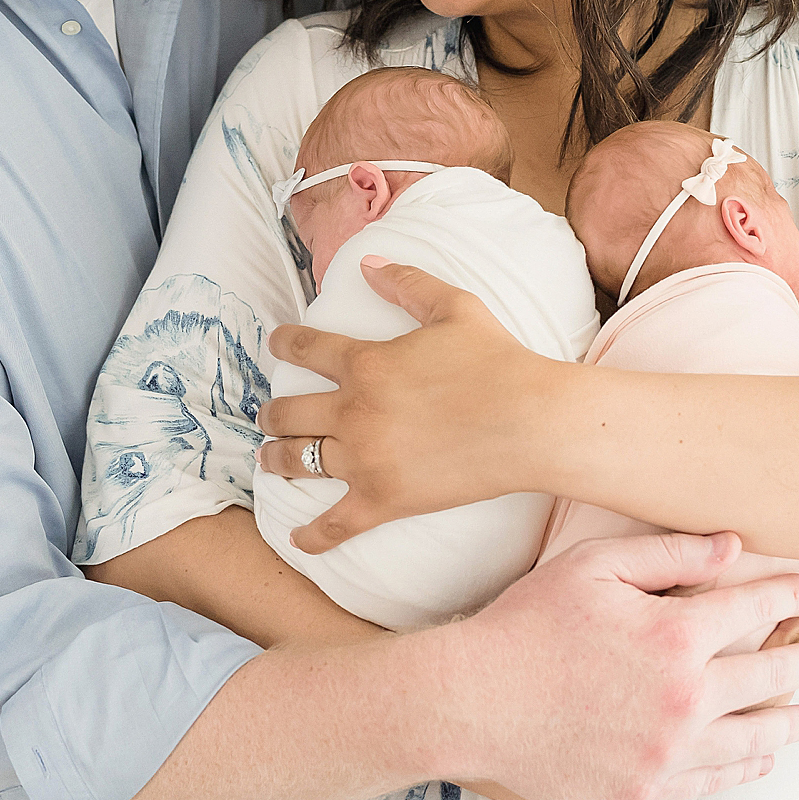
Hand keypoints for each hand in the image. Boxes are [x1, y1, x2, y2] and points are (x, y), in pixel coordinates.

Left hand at [260, 257, 560, 551]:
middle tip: (268, 415)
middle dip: (272, 412)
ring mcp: (364, 459)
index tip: (275, 345)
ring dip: (276, 458)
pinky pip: (334, 524)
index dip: (284, 344)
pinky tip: (297, 537)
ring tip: (270, 458)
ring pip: (298, 461)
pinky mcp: (383, 500)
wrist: (530, 421)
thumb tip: (367, 262)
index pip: (305, 349)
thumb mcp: (453, 307)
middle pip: (288, 411)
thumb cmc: (497, 360)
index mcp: (365, 363)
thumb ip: (406, 282)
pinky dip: (312, 534)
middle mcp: (354, 411)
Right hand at [433, 532, 798, 799]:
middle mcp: (685, 697)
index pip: (756, 609)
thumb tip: (732, 545)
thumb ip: (670, 553)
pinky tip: (758, 758)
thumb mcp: (594, 567)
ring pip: (754, 739)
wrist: (472, 702)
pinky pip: (714, 781)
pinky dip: (745, 768)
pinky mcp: (646, 788)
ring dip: (789, 722)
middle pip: (772, 679)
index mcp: (676, 635)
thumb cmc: (527, 626)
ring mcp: (668, 750)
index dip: (792, 596)